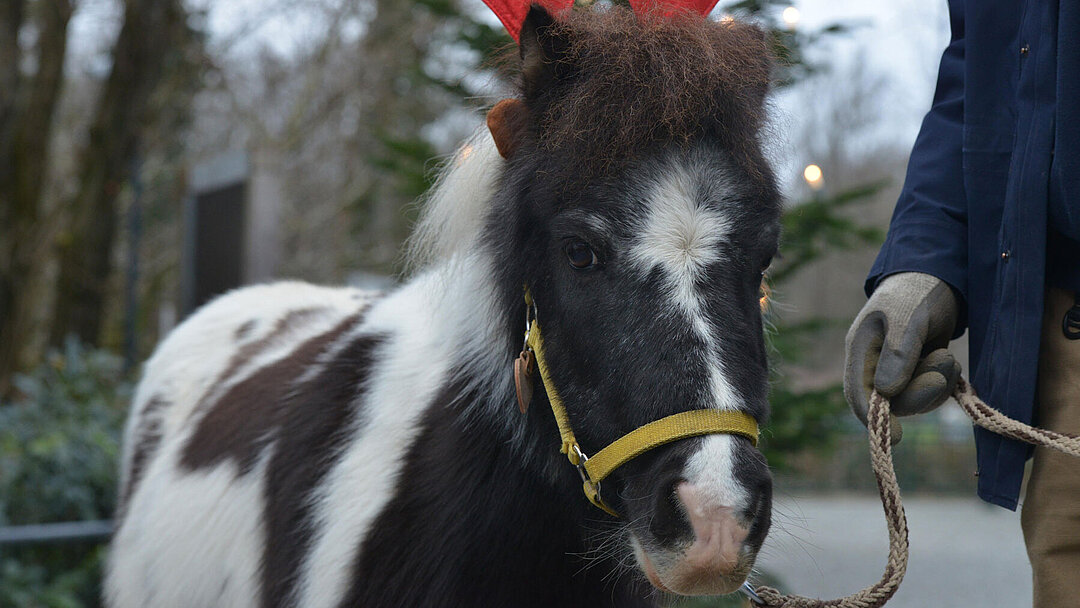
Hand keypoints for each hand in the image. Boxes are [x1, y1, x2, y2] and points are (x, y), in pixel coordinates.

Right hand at [844, 272, 961, 442]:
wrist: (939, 276)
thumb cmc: (917, 291)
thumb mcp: (908, 317)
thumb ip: (898, 353)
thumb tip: (885, 392)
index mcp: (861, 349)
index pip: (857, 393)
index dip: (874, 418)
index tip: (897, 437)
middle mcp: (874, 364)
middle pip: (889, 402)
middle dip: (919, 394)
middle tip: (942, 376)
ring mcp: (895, 369)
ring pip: (911, 399)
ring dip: (934, 384)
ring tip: (946, 355)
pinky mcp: (916, 371)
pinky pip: (927, 392)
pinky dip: (942, 382)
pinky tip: (947, 358)